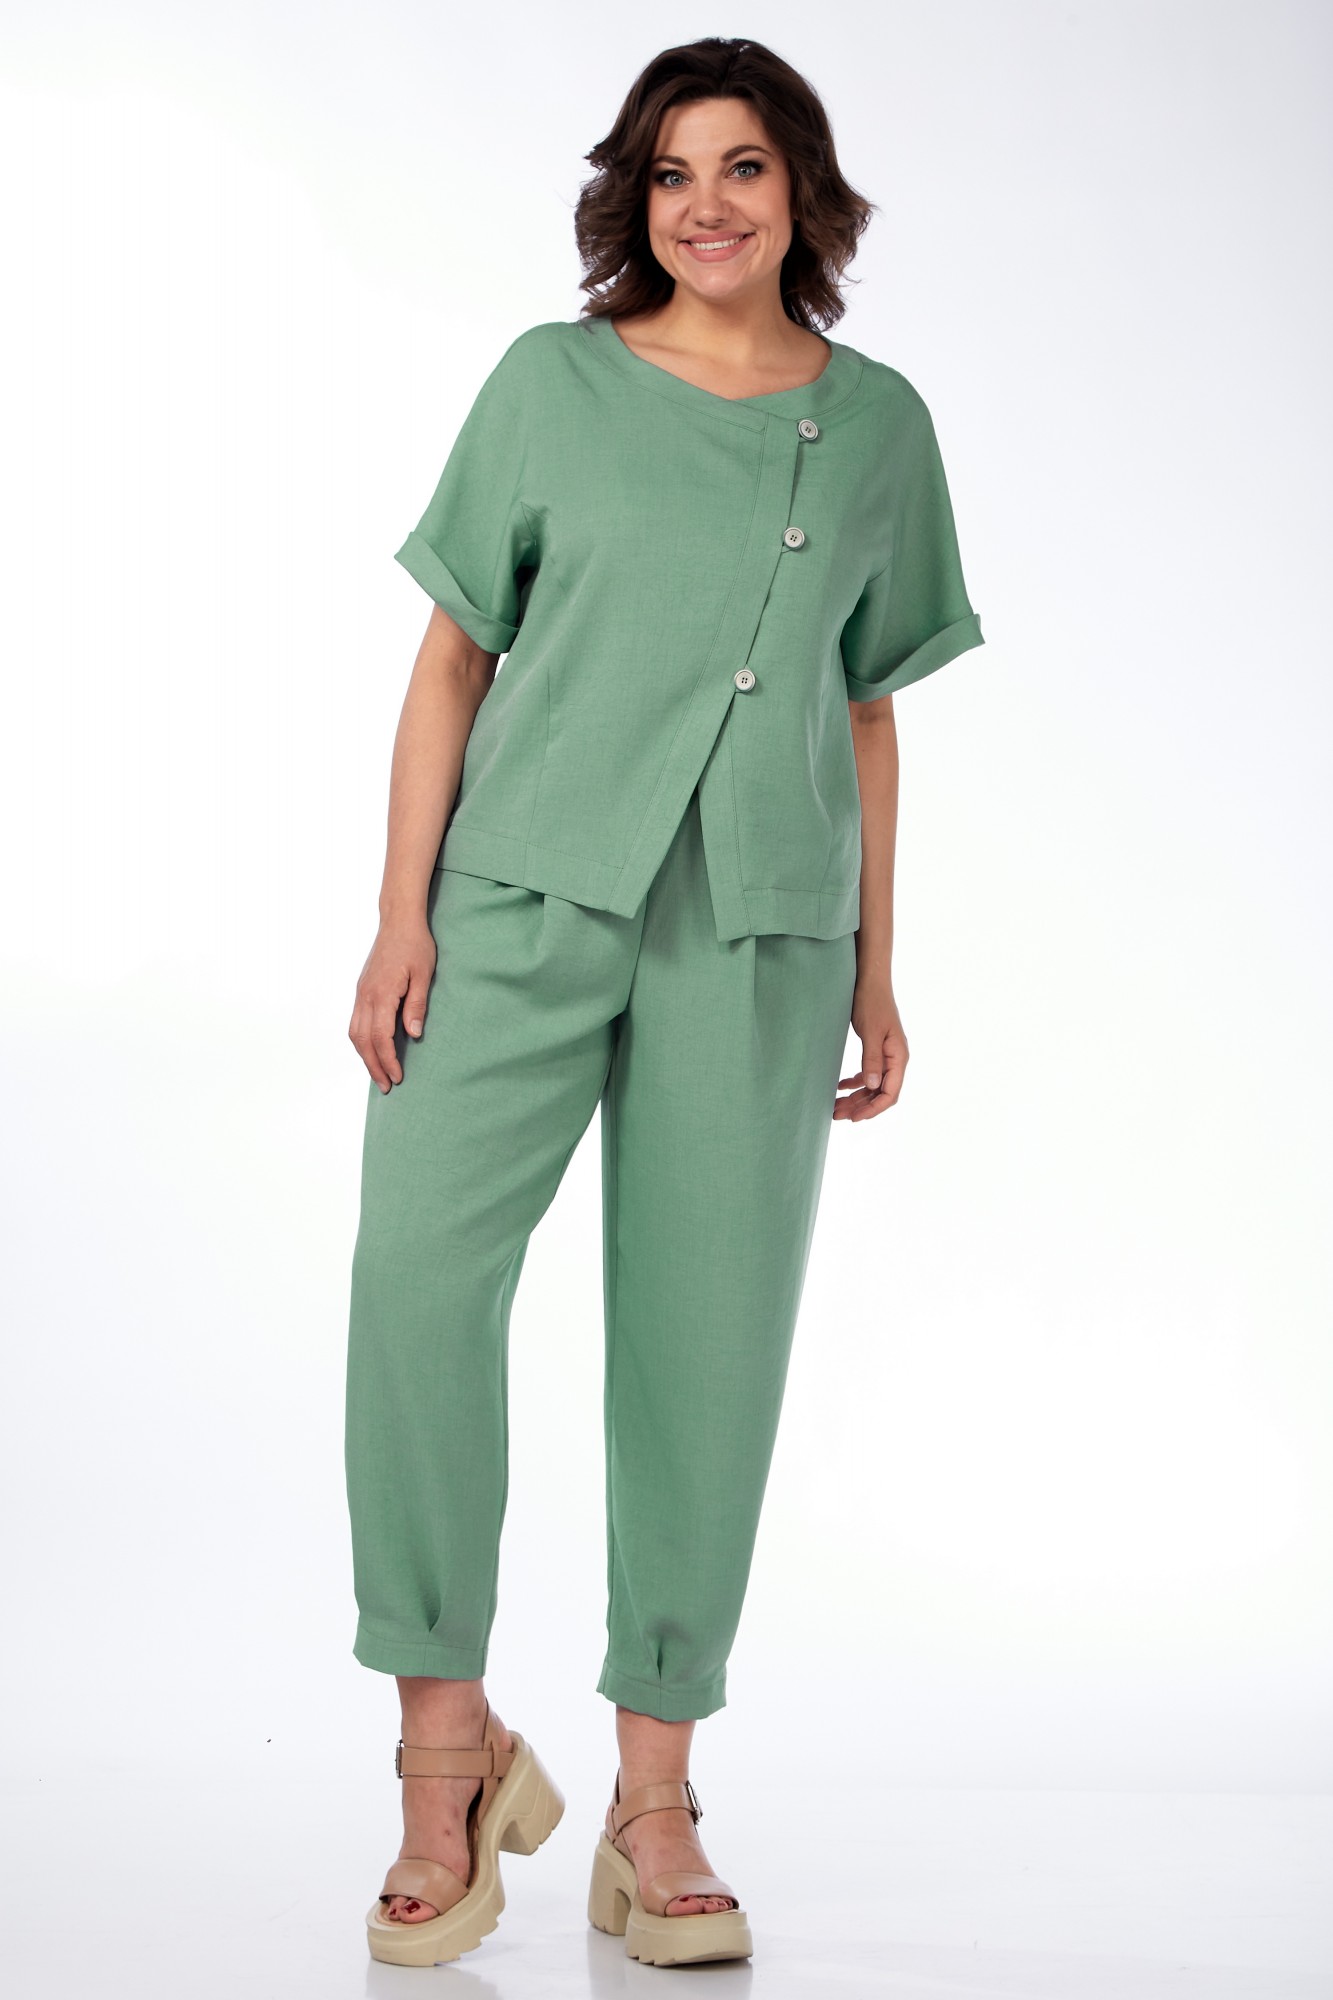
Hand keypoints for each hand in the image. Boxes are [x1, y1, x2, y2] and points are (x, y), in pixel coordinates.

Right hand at [349, 916, 437, 1092]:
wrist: (398, 921)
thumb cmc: (415, 945)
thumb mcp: (423, 975)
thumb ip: (417, 1005)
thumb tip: (413, 1035)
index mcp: (381, 993)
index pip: (381, 1037)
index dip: (388, 1060)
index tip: (398, 1077)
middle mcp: (365, 995)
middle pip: (363, 1040)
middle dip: (373, 1066)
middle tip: (386, 1086)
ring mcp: (360, 992)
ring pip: (354, 1032)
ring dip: (364, 1056)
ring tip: (377, 1073)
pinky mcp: (361, 989)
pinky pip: (355, 1021)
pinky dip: (361, 1040)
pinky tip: (371, 1049)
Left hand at [835, 968, 907, 1120]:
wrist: (869, 981)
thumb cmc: (872, 1002)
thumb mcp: (871, 1032)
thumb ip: (872, 1060)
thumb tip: (874, 1087)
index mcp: (898, 1057)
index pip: (890, 1094)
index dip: (873, 1109)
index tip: (854, 1118)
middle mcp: (894, 1060)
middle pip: (880, 1094)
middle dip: (860, 1107)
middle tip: (837, 1115)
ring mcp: (885, 1056)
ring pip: (872, 1086)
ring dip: (856, 1098)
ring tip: (835, 1106)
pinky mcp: (875, 1050)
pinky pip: (867, 1074)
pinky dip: (854, 1083)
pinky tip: (840, 1087)